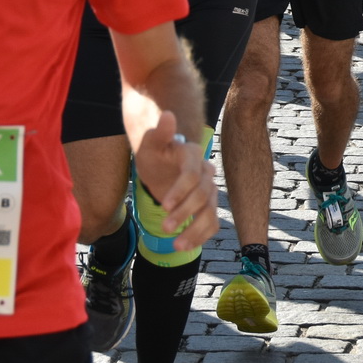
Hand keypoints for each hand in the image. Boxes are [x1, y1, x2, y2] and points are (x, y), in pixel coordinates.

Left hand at [127, 110, 218, 250]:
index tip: (163, 206)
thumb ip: (159, 133)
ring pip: (211, 212)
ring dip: (196, 230)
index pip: (192, 174)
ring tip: (176, 245)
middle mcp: (205, 174)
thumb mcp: (150, 144)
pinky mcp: (207, 206)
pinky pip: (212, 222)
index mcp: (192, 157)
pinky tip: (184, 246)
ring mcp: (208, 191)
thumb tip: (167, 115)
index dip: (180, 190)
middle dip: (184, 213)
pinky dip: (202, 236)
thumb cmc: (154, 154)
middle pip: (202, 195)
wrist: (163, 163)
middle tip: (164, 227)